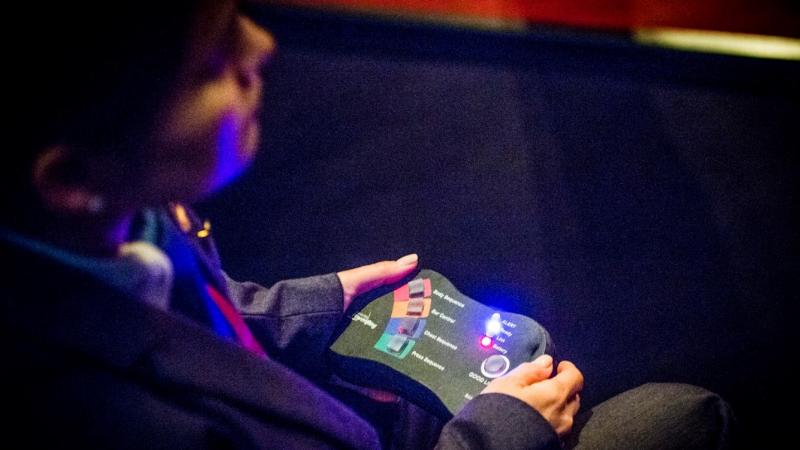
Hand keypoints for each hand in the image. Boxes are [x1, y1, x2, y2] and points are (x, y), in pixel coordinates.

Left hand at [335, 253, 418, 402]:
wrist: (290, 329)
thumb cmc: (326, 301)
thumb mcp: (354, 281)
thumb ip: (381, 272)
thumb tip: (414, 260)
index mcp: (362, 310)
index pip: (391, 312)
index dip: (411, 316)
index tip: (433, 320)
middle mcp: (358, 332)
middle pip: (388, 340)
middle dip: (407, 345)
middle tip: (431, 350)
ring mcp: (351, 355)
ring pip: (379, 363)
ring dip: (396, 370)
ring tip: (419, 373)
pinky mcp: (343, 374)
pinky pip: (364, 384)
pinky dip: (379, 390)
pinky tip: (395, 393)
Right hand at [480, 354, 582, 436]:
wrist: (492, 443)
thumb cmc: (500, 412)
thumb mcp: (509, 382)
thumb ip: (531, 370)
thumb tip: (546, 362)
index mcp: (555, 394)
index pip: (575, 376)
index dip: (567, 368)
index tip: (558, 366)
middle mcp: (563, 414)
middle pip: (573, 395)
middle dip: (563, 386)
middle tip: (546, 383)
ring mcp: (559, 431)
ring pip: (567, 413)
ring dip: (558, 404)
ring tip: (538, 402)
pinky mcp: (553, 442)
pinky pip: (558, 427)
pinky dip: (551, 419)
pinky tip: (536, 417)